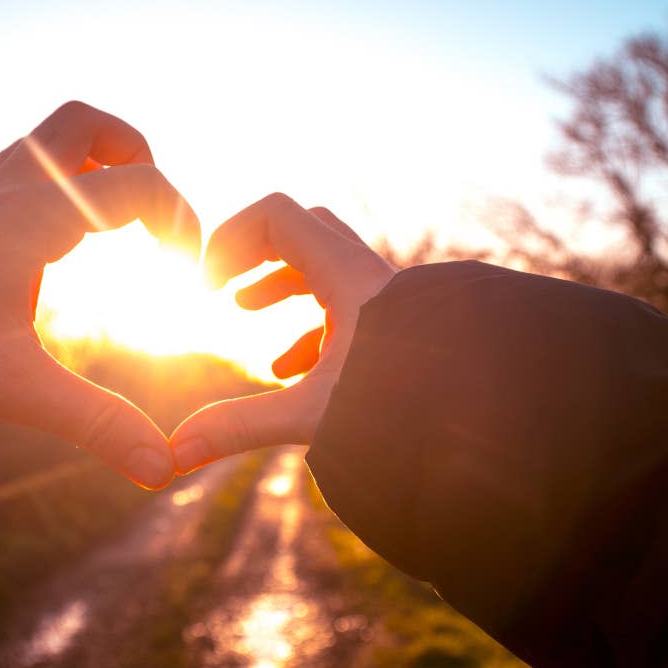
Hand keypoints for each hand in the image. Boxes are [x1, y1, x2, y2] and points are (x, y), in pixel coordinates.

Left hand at [0, 101, 199, 488]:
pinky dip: (40, 189)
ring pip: (41, 144)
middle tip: (152, 214)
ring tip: (108, 229)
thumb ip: (91, 422)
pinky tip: (34, 243)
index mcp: (34, 213)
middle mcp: (4, 190)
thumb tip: (160, 466)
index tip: (187, 277)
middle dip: (135, 154)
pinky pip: (3, 176)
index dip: (183, 223)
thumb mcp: (7, 386)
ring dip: (87, 168)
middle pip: (86, 126)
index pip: (139, 185)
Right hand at [170, 193, 394, 471]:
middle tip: (224, 290)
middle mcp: (370, 276)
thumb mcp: (314, 413)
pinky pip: (346, 305)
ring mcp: (388, 300)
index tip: (208, 287)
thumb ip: (242, 428)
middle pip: (301, 230)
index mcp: (347, 275)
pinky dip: (311, 325)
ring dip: (282, 288)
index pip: (274, 214)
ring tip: (244, 318)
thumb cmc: (410, 406)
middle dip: (255, 256)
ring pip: (325, 267)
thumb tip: (174, 454)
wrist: (492, 419)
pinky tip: (290, 370)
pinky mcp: (400, 327)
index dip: (229, 239)